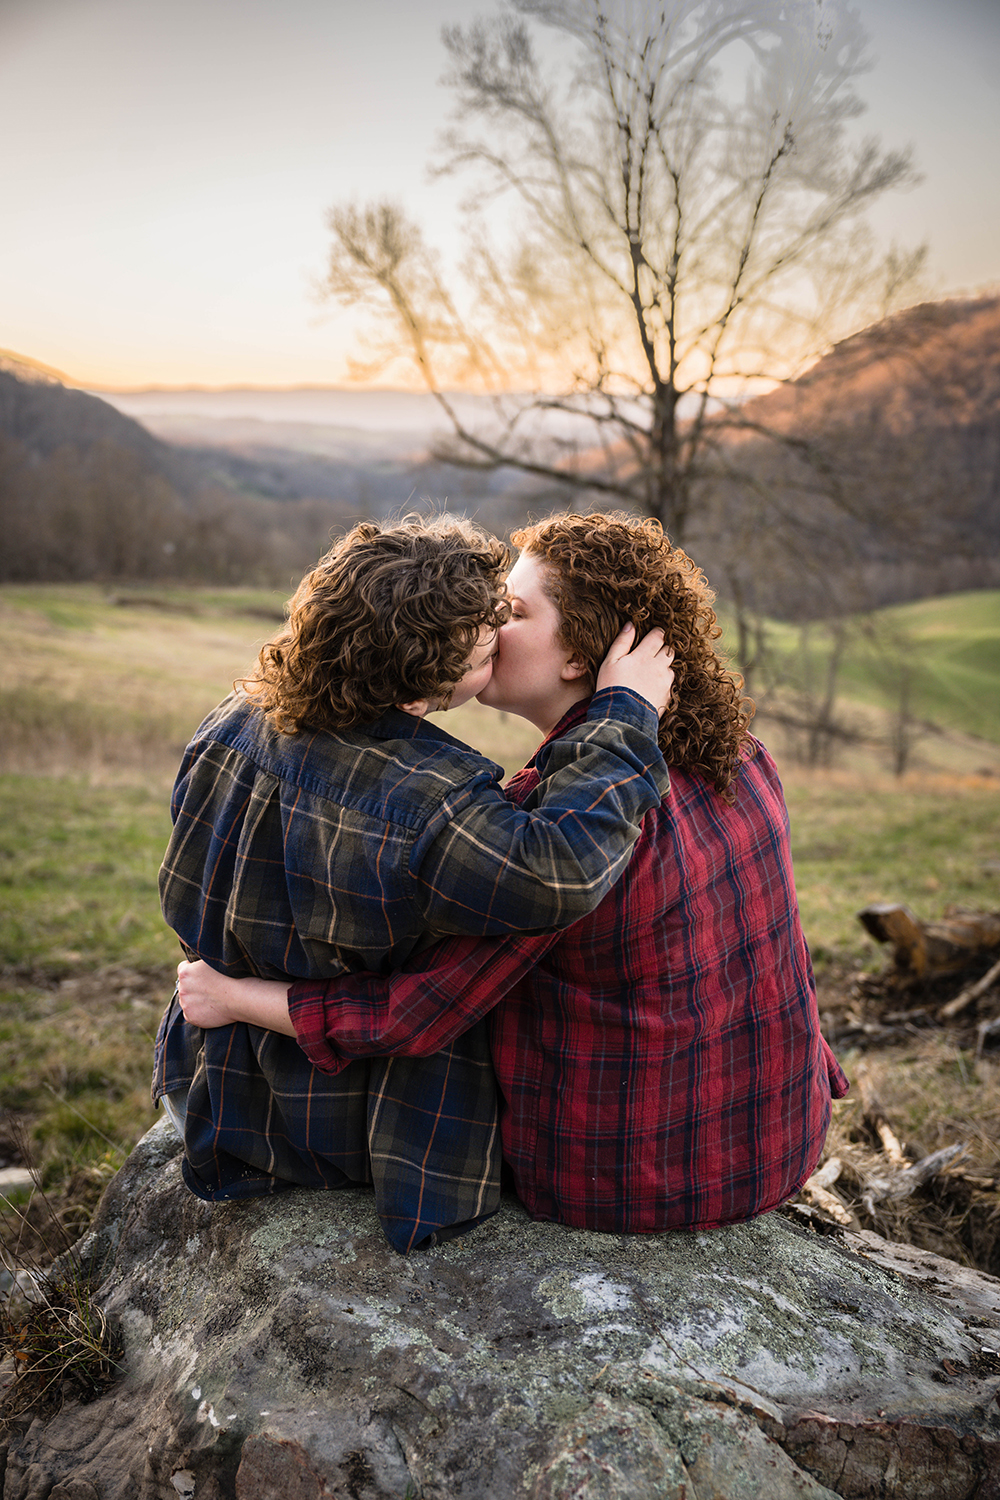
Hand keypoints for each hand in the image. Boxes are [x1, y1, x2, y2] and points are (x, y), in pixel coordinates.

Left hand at [176, 959, 296, 1035]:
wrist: (241, 997)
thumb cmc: (233, 975)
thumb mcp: (215, 959)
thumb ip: (201, 959)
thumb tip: (196, 956)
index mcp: (185, 972)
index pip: (183, 968)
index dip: (195, 970)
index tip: (206, 974)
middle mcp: (182, 987)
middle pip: (185, 985)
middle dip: (195, 986)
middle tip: (212, 987)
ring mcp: (186, 1003)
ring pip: (188, 1000)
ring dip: (197, 999)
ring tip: (214, 998)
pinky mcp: (191, 1017)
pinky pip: (191, 1014)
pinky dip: (200, 1012)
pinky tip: (213, 1008)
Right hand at [595, 622, 674, 716]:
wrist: (622, 717)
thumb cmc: (612, 687)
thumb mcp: (610, 662)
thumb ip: (622, 642)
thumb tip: (630, 625)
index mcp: (644, 655)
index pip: (659, 635)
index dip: (657, 633)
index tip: (653, 634)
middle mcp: (658, 666)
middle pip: (669, 649)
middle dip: (663, 649)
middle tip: (652, 653)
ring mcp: (665, 682)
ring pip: (671, 667)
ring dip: (664, 667)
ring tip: (650, 673)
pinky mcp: (668, 696)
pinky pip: (670, 684)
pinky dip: (663, 683)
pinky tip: (652, 687)